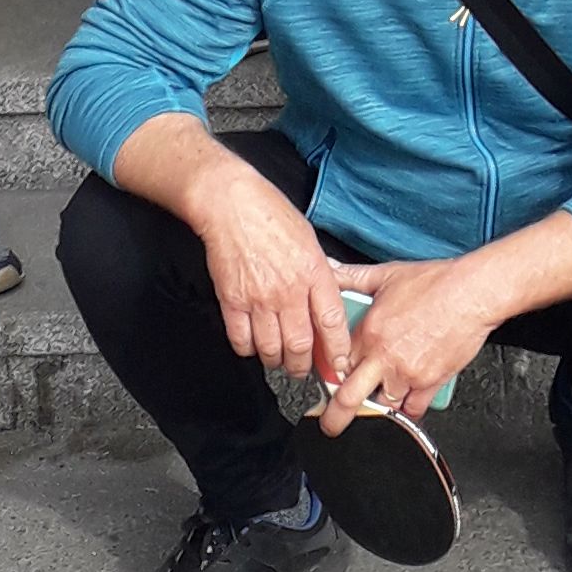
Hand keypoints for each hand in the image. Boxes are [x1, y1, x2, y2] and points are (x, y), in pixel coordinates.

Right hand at [192, 154, 351, 380]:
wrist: (231, 204)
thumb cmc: (270, 213)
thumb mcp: (309, 239)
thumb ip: (318, 272)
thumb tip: (326, 298)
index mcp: (313, 272)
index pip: (332, 322)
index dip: (338, 350)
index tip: (339, 364)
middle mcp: (288, 290)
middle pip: (300, 345)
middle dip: (303, 365)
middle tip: (303, 368)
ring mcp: (259, 298)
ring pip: (271, 349)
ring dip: (276, 361)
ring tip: (278, 359)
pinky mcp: (232, 301)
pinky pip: (241, 340)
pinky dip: (248, 350)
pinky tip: (253, 345)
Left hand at [318, 254, 503, 425]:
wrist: (473, 292)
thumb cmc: (436, 282)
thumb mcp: (387, 274)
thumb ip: (353, 276)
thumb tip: (330, 270)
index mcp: (369, 331)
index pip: (336, 363)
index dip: (330, 375)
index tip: (329, 380)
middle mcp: (385, 356)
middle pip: (349, 398)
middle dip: (334, 416)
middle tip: (330, 424)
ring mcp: (407, 373)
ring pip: (382, 406)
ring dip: (378, 406)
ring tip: (377, 401)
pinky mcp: (431, 382)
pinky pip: (413, 410)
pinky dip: (407, 410)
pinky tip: (405, 403)